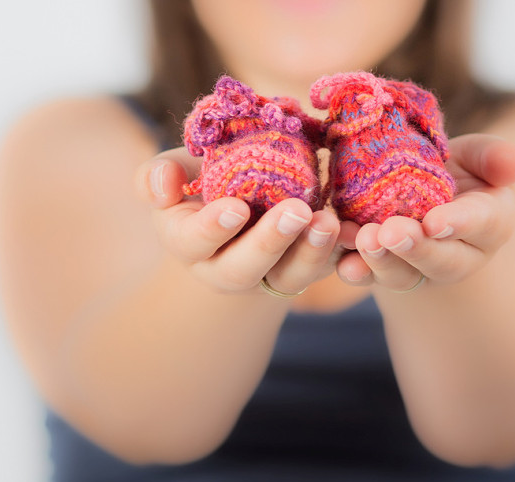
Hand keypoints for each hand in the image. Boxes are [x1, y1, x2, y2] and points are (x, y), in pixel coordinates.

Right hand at [136, 147, 342, 294]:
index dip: (212, 229)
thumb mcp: (176, 172)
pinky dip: (340, 254)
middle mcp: (222, 268)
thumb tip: (163, 186)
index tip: (236, 207)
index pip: (193, 242)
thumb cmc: (202, 181)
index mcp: (187, 242)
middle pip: (242, 269)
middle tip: (296, 212)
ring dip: (310, 252)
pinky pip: (322, 270)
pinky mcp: (302, 270)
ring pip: (287, 276)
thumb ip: (158, 175)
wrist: (241, 201)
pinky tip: (355, 232)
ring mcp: (265, 274)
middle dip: (269, 243)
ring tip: (329, 221)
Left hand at [336, 134, 514, 290]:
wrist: (408, 190)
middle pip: (441, 262)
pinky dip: (352, 268)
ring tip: (361, 239)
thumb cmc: (449, 170)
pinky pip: (367, 277)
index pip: (482, 224)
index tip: (436, 221)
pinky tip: (339, 257)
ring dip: (379, 262)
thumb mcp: (472, 156)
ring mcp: (417, 270)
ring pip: (402, 276)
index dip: (460, 223)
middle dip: (415, 249)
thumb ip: (492, 158)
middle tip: (390, 233)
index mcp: (490, 223)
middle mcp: (458, 256)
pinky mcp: (380, 273)